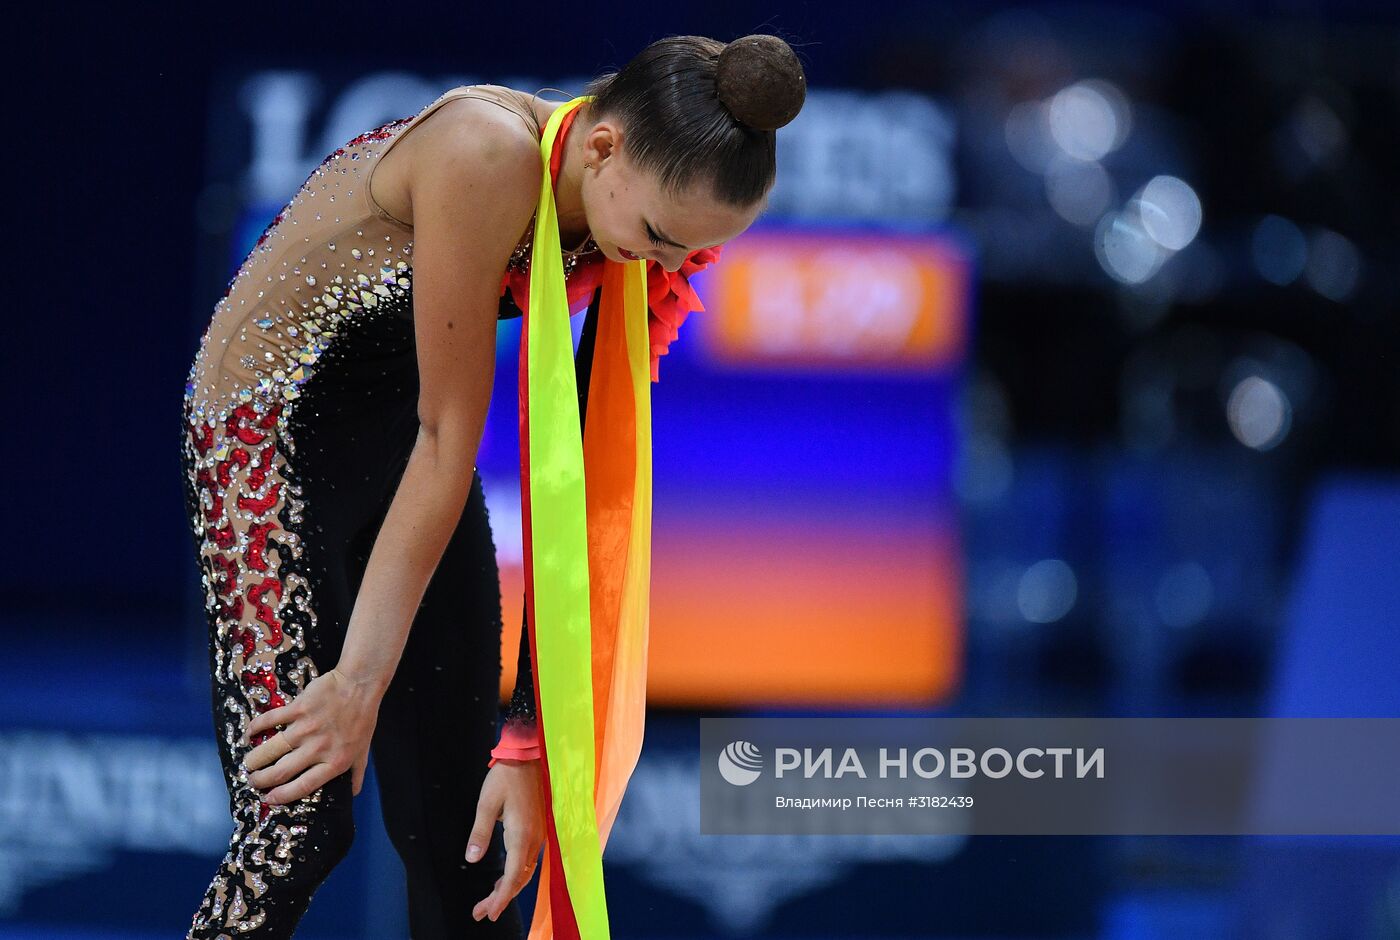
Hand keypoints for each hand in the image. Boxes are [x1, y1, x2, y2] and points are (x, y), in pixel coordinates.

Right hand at [240, 667, 380, 804]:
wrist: (360, 685)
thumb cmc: (362, 719)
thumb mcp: (363, 751)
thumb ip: (356, 774)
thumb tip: (352, 794)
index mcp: (334, 763)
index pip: (303, 786)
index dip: (282, 795)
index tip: (268, 799)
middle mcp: (318, 749)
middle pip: (281, 771)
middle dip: (261, 780)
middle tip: (253, 780)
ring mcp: (306, 728)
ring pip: (271, 749)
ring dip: (255, 759)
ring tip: (248, 764)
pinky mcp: (298, 709)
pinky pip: (271, 720)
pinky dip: (256, 727)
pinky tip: (250, 733)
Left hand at [468, 759, 544, 921]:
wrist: (528, 757)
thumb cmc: (505, 777)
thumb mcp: (486, 803)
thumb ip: (479, 832)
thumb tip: (471, 858)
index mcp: (521, 835)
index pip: (513, 877)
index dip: (500, 898)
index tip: (487, 912)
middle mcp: (534, 839)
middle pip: (520, 879)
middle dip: (501, 898)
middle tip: (481, 912)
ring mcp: (539, 834)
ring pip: (526, 871)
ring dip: (509, 888)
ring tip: (490, 899)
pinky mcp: (539, 828)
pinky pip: (530, 860)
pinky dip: (517, 874)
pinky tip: (504, 876)